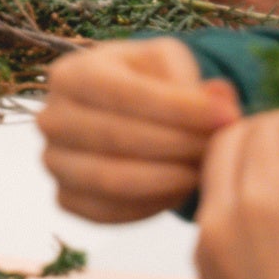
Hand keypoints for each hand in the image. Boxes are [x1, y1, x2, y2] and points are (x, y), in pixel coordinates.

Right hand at [37, 37, 240, 222]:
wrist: (127, 114)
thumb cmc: (151, 83)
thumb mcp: (172, 66)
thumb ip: (195, 83)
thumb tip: (221, 106)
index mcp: (70, 73)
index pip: (121, 93)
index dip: (178, 108)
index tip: (227, 117)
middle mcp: (50, 117)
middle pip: (114, 137)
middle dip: (177, 145)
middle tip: (219, 149)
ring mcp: (53, 160)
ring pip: (110, 179)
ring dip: (167, 179)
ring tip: (202, 170)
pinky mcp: (65, 197)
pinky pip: (106, 212)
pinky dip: (150, 206)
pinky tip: (179, 189)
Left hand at [194, 105, 278, 278]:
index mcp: (266, 204)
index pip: (263, 131)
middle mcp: (222, 217)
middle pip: (224, 144)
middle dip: (255, 127)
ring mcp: (203, 242)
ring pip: (209, 175)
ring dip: (236, 157)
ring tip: (274, 163)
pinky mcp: (198, 265)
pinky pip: (207, 209)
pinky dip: (227, 191)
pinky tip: (259, 200)